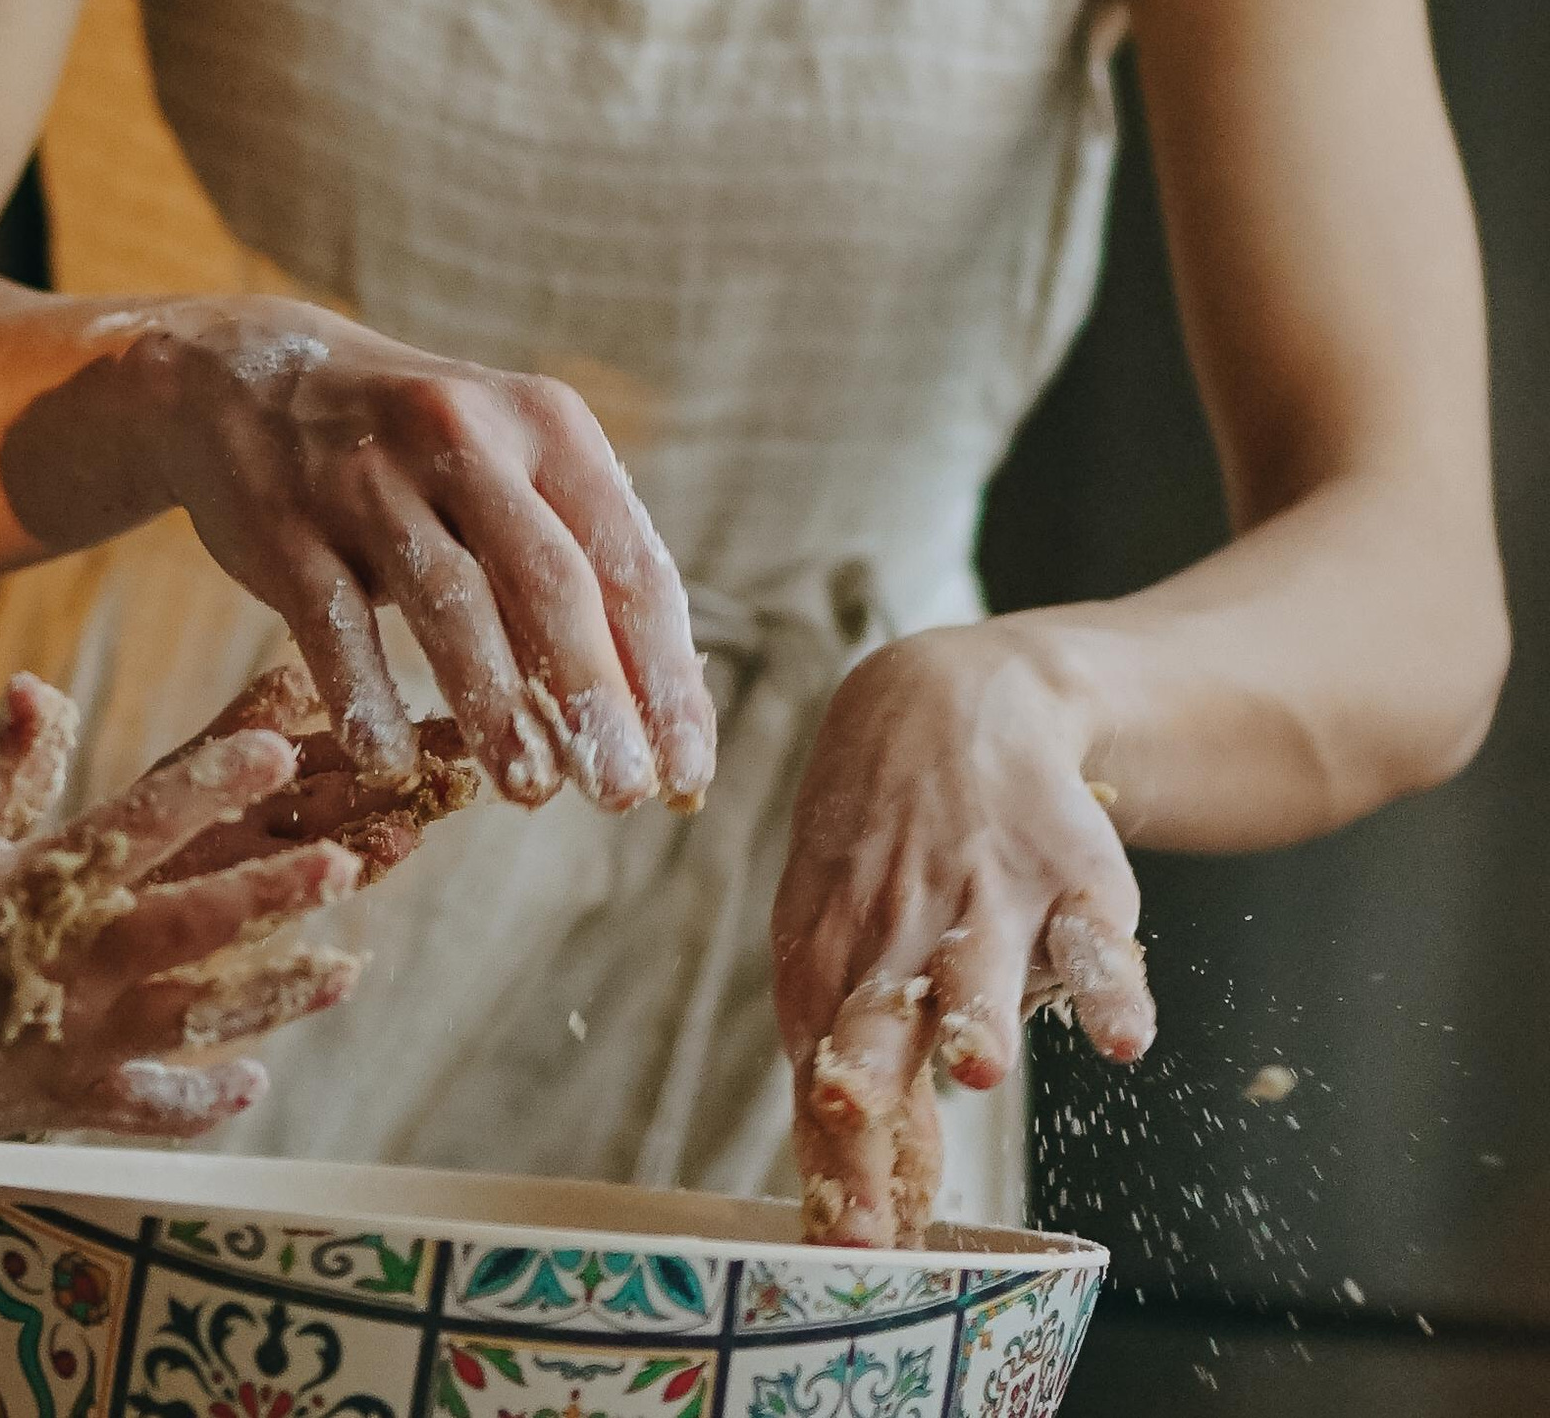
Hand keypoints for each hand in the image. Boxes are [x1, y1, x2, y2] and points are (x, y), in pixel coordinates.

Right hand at [0, 671, 448, 1140]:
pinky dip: (200, 1103)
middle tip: (344, 861)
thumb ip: (0, 764)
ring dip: (274, 995)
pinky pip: (146, 1107)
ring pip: (196, 1016)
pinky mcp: (64, 1098)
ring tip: (345, 971)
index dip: (213, 783)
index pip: (143, 821)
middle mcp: (74, 962)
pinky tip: (253, 1084)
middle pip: (192, 922)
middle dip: (272, 890)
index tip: (278, 747)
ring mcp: (76, 1038)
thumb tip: (37, 685)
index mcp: (43, 883)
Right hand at [103, 298, 715, 810]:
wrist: (242, 379)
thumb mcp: (508, 467)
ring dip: (495, 705)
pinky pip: (333, 625)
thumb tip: (658, 712)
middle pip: (549, 581)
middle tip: (622, 794)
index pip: (630, 562)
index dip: (664, 676)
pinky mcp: (287, 525)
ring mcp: (369, 480)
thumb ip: (577, 565)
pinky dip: (365, 698)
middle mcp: (463, 436)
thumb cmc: (415, 455)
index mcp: (547, 425)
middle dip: (593, 696)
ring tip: (530, 790)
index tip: (687, 776)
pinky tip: (390, 765)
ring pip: (449, 602)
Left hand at [770, 627, 1158, 1246]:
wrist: (950, 700)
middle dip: (869, 1089)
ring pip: (976, 964)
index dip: (834, 1151)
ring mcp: (986, 896)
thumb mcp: (830, 929)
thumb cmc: (880, 849)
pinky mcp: (1072, 873)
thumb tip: (846, 1176)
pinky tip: (1123, 1039)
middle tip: (862, 1157)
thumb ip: (841, 1044)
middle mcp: (898, 925)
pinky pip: (1094, 937)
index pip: (820, 1062)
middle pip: (877, 1018)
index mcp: (827, 951)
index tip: (846, 1241)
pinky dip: (1111, 985)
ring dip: (973, 1014)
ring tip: (977, 1068)